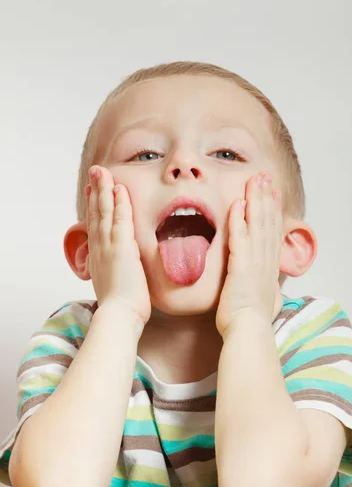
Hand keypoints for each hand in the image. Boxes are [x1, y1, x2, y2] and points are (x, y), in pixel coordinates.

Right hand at [86, 165, 150, 326]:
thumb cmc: (122, 307)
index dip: (94, 208)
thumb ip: (116, 272)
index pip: (95, 226)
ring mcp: (109, 246)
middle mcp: (99, 249)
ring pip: (104, 212)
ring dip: (104, 190)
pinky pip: (121, 219)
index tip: (94, 193)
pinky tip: (120, 189)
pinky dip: (120, 203)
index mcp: (98, 257)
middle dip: (96, 192)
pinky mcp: (122, 248)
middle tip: (95, 173)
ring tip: (102, 172)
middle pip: (96, 214)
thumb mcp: (114, 285)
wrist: (119, 315)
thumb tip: (120, 270)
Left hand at [216, 172, 282, 337]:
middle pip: (268, 223)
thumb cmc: (252, 323)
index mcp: (269, 268)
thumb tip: (275, 296)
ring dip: (256, 201)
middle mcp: (266, 261)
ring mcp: (255, 262)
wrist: (249, 332)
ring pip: (258, 225)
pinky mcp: (242, 266)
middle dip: (266, 198)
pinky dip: (240, 220)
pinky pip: (240, 238)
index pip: (272, 234)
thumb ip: (270, 294)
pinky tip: (238, 203)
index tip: (273, 196)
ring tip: (255, 181)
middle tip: (265, 178)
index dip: (273, 213)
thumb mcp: (268, 304)